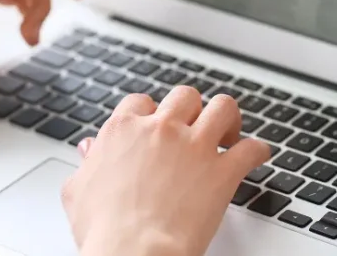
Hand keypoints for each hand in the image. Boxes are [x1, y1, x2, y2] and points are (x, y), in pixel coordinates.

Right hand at [62, 87, 270, 255]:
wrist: (133, 253)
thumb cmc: (104, 230)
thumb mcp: (78, 191)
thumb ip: (87, 164)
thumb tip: (89, 150)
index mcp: (124, 130)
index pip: (141, 101)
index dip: (152, 111)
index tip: (158, 123)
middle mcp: (161, 129)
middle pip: (185, 96)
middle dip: (192, 109)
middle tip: (196, 127)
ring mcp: (194, 147)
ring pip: (223, 107)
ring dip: (229, 118)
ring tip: (230, 132)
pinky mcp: (222, 171)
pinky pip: (251, 148)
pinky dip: (258, 150)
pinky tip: (257, 155)